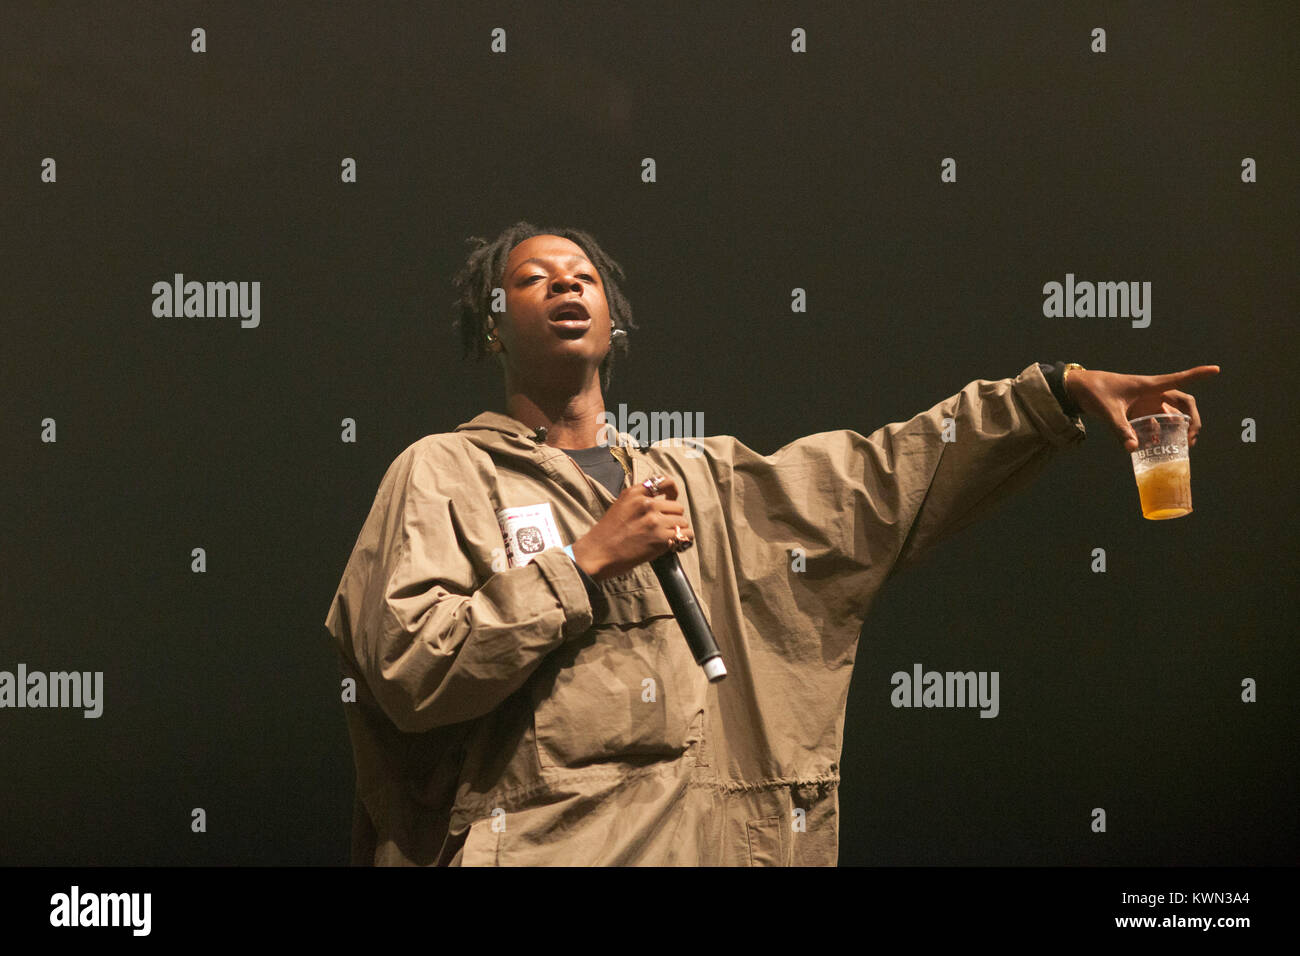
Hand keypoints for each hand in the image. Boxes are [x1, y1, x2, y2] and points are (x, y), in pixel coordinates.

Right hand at [571, 475, 693, 580]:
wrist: (597, 553)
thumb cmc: (606, 533)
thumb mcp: (620, 505)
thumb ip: (638, 500)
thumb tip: (660, 501)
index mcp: (635, 493)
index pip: (665, 482)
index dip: (672, 492)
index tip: (671, 499)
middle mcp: (646, 504)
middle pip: (677, 506)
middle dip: (673, 517)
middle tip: (665, 526)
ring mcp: (654, 521)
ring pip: (682, 521)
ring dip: (677, 530)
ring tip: (667, 537)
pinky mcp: (660, 539)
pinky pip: (685, 535)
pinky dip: (683, 540)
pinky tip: (675, 544)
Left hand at [1064, 365, 1219, 452]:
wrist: (1078, 389)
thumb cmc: (1095, 391)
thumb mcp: (1108, 410)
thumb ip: (1120, 429)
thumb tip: (1132, 449)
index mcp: (1148, 386)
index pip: (1179, 379)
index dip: (1198, 374)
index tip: (1216, 369)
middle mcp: (1151, 393)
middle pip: (1182, 402)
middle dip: (1192, 419)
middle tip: (1190, 438)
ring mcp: (1145, 403)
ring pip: (1171, 414)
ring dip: (1179, 427)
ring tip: (1181, 445)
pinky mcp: (1137, 411)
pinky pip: (1155, 422)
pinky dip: (1160, 432)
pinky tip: (1156, 445)